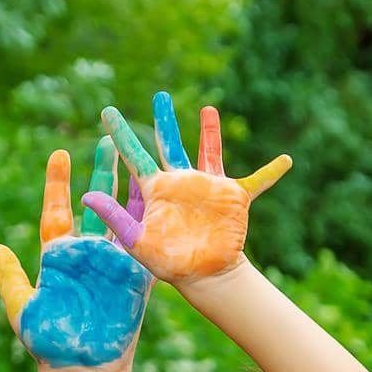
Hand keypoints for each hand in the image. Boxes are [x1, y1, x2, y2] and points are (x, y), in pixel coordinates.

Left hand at [0, 138, 151, 370]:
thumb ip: (10, 275)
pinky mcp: (135, 277)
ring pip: (122, 216)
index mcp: (59, 257)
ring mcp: (113, 263)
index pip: (58, 211)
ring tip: (137, 158)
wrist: (81, 368)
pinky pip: (145, 242)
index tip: (59, 154)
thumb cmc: (49, 342)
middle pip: (95, 204)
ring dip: (130, 188)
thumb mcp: (22, 306)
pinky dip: (152, 219)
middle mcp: (87, 254)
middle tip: (107, 139)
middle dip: (102, 172)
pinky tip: (160, 195)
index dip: (58, 184)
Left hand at [81, 91, 289, 284]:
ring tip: (207, 109)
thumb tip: (86, 195)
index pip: (134, 154)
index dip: (120, 133)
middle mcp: (180, 182)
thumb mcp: (136, 240)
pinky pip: (256, 181)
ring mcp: (207, 187)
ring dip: (209, 131)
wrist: (203, 277)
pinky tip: (285, 161)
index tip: (107, 110)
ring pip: (208, 151)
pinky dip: (271, 172)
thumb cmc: (168, 264)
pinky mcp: (233, 197)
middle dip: (164, 120)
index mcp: (156, 190)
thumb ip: (115, 216)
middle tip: (160, 95)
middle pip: (169, 143)